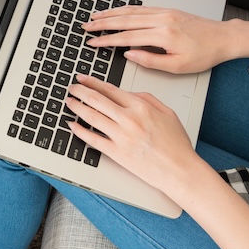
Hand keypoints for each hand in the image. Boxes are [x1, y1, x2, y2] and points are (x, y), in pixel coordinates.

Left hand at [65, 74, 200, 196]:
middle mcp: (129, 119)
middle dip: (80, 91)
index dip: (93, 82)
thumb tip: (128, 92)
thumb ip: (147, 98)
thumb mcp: (167, 112)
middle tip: (72, 88)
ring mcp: (121, 136)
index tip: (83, 79)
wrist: (179, 170)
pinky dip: (79, 131)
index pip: (110, 90)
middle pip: (97, 100)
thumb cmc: (176, 144)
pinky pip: (92, 139)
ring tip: (69, 102)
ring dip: (77, 107)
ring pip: (91, 117)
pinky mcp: (116, 153)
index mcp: (141, 107)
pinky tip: (71, 125)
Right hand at [83, 6, 232, 73]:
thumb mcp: (177, 66)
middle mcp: (162, 20)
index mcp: (163, 35)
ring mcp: (164, 12)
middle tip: (86, 27)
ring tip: (95, 17)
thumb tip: (129, 55)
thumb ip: (150, 61)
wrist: (224, 38)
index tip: (93, 42)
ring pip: (131, 11)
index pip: (127, 37)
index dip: (107, 40)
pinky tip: (117, 11)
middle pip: (125, 20)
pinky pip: (141, 7)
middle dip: (103, 23)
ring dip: (111, 13)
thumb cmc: (204, 54)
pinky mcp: (168, 9)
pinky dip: (126, 9)